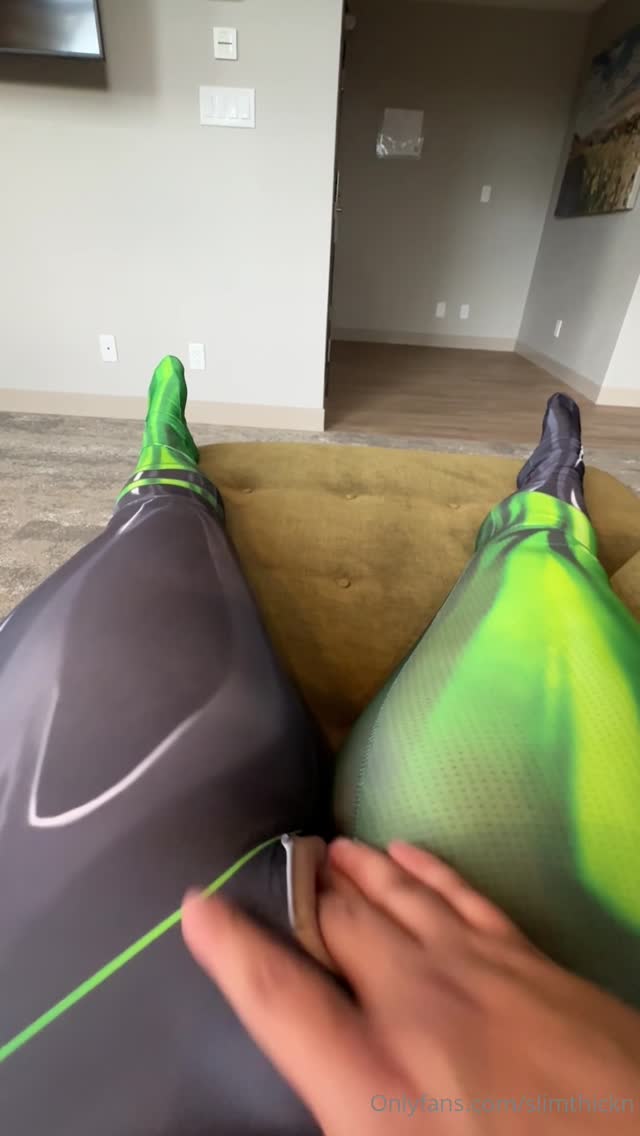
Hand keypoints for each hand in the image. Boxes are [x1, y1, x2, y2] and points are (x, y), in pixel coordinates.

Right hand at [182, 840, 639, 1132]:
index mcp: (370, 1078)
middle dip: (300, 892)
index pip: (276, 992)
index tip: (198, 905)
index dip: (228, 945)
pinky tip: (405, 852)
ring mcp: (476, 971)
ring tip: (329, 848)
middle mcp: (412, 1006)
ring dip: (357, 871)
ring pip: (396, 897)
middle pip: (335, 926)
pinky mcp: (530, 959)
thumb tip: (320, 1068)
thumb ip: (348, 1103)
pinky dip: (426, 869)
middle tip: (278, 865)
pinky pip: (462, 895)